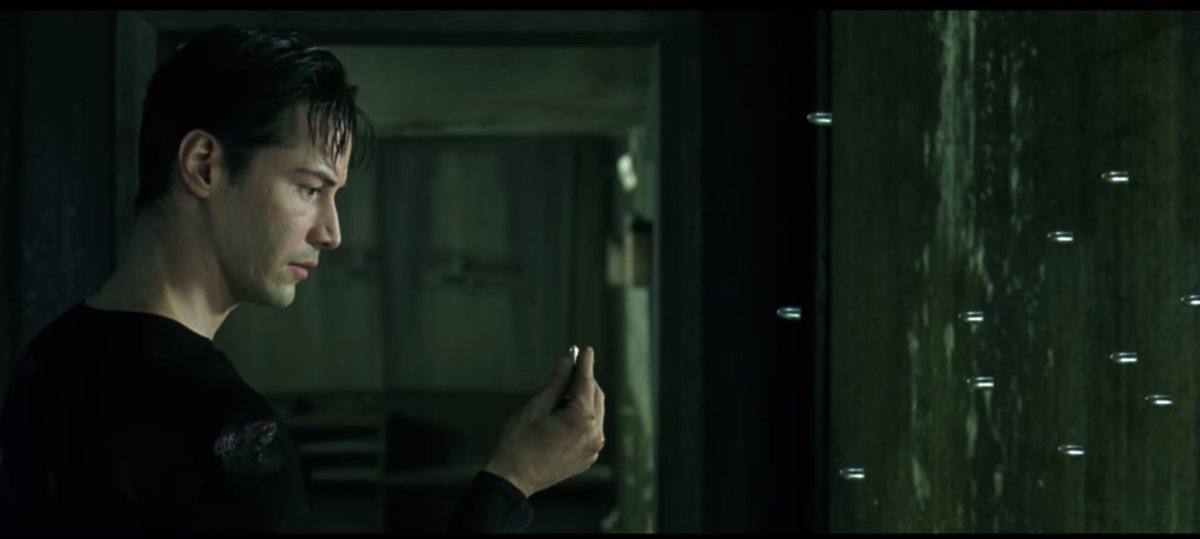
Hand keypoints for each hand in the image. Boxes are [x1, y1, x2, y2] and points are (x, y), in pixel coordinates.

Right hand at [484, 346, 605, 497]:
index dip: (585, 364)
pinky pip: (591, 429)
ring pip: (595, 413)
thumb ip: (556, 383)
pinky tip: (564, 414)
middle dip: (583, 382)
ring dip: (583, 400)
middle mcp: (594, 434)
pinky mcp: (588, 456)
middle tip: (570, 368)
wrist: (513, 479)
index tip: (586, 350)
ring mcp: (593, 448)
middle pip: (595, 397)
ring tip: (562, 394)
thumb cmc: (518, 443)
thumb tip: (567, 363)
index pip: (586, 383)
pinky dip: (582, 417)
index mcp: (581, 420)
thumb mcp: (535, 407)